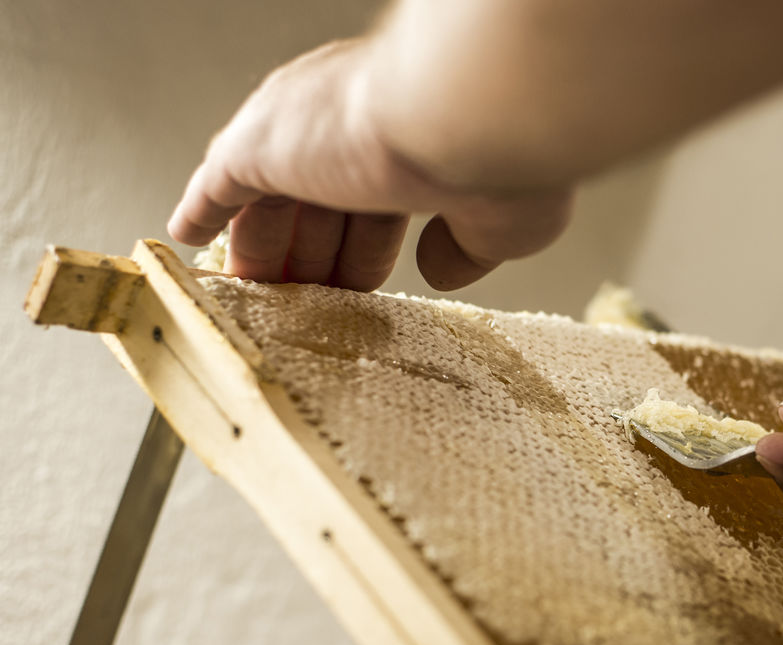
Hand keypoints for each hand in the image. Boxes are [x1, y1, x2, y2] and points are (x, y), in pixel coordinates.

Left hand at [168, 39, 571, 290]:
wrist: (466, 112)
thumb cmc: (499, 153)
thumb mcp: (499, 222)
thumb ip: (465, 247)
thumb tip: (440, 271)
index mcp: (414, 135)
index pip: (378, 201)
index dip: (367, 250)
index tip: (358, 285)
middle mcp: (356, 124)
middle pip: (320, 205)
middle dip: (313, 259)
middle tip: (308, 303)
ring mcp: (304, 132)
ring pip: (272, 202)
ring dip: (266, 253)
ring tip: (260, 298)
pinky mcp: (260, 144)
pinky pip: (218, 183)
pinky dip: (204, 209)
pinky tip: (192, 235)